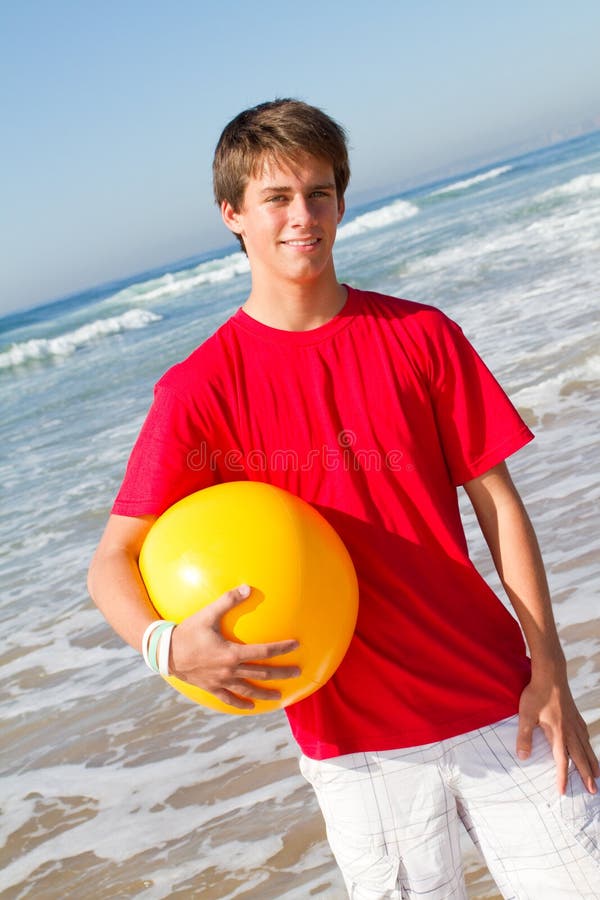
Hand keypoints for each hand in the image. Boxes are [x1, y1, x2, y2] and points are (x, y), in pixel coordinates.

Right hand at [167, 584, 299, 708]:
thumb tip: (247, 587)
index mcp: (231, 653)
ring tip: (280, 697)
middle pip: (262, 673)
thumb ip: (228, 600)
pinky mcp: (211, 687)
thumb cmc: (187, 631)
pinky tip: (251, 706)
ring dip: (266, 693)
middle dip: (281, 673)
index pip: (263, 652)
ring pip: (248, 689)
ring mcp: (221, 681)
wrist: (165, 653)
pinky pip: (229, 698)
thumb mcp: (208, 614)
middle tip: (297, 673)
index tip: (296, 645)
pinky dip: (241, 703)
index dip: (281, 648)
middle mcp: (229, 670)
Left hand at [516, 673, 599, 794]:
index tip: (563, 792)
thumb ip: (524, 736)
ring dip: (592, 762)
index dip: (562, 778)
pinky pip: (585, 734)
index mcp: (559, 733)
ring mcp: (575, 722)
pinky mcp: (575, 714)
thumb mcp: (525, 715)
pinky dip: (589, 745)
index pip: (562, 761)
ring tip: (598, 775)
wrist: (550, 673)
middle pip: (580, 758)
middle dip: (586, 776)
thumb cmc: (536, 694)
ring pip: (586, 747)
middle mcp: (570, 731)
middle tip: (593, 791)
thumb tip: (522, 757)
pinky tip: (588, 746)